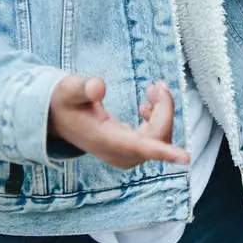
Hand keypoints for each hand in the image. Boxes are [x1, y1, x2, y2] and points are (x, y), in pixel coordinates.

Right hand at [48, 76, 189, 168]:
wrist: (56, 119)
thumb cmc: (64, 102)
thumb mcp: (67, 90)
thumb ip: (82, 87)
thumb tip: (99, 87)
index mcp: (106, 140)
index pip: (140, 148)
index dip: (164, 152)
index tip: (186, 157)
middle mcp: (119, 153)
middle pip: (157, 137)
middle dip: (164, 109)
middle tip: (157, 84)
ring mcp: (125, 154)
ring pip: (158, 138)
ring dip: (162, 112)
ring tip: (153, 89)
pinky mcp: (129, 150)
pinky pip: (154, 139)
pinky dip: (157, 118)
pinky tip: (147, 106)